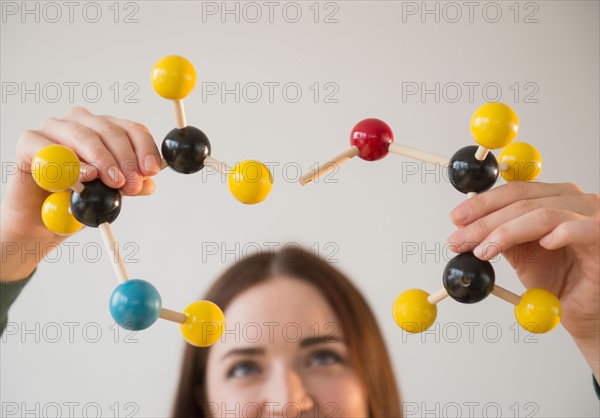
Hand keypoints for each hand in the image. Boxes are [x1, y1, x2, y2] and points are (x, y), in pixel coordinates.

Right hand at [1, 107, 160, 280]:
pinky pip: (51, 148)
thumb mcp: (113, 194)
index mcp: (106, 129)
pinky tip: (83, 177)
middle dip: (126, 159)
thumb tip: (149, 182)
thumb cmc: (78, 201)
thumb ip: (130, 185)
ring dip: (102, 159)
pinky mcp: (29, 142)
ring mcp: (54, 128)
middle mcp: (81, 122)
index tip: (152, 171)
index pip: (132, 130)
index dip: (145, 149)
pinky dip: (69, 163)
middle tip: (132, 184)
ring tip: (113, 182)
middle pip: (110, 130)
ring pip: (84, 135)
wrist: (41, 222)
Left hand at [447, 182, 598, 376]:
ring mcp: (592, 216)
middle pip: (522, 201)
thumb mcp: (521, 255)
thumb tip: (464, 227)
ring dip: (506, 232)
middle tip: (459, 239)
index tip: (456, 219)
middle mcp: (574, 200)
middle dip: (484, 222)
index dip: (482, 204)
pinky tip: (544, 244)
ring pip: (542, 214)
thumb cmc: (560, 280)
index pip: (514, 191)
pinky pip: (583, 228)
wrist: (583, 310)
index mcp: (554, 197)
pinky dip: (561, 233)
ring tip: (484, 250)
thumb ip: (500, 236)